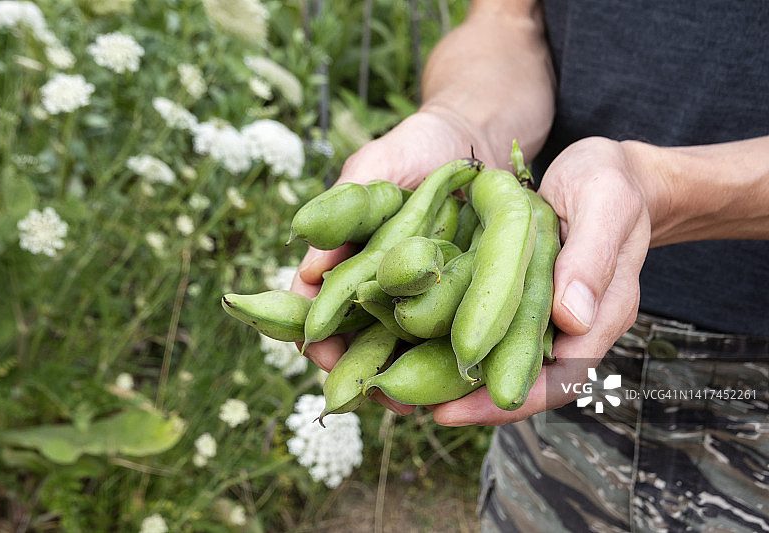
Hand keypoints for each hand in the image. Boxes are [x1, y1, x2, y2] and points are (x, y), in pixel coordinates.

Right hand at [290, 108, 493, 414]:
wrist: (478, 136)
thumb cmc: (417, 145)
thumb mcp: (375, 167)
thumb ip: (342, 208)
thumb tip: (308, 270)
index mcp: (353, 260)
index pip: (321, 307)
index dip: (315, 333)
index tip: (318, 353)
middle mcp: (384, 286)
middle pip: (360, 340)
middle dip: (358, 371)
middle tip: (365, 392)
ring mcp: (423, 296)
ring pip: (404, 349)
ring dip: (400, 378)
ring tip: (407, 399)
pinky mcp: (464, 299)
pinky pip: (452, 336)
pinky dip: (447, 360)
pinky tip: (452, 379)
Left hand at [432, 137, 653, 424]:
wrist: (608, 173)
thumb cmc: (609, 181)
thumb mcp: (604, 202)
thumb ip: (592, 256)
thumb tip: (573, 319)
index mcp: (603, 313)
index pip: (562, 378)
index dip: (510, 400)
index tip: (457, 410)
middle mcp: (575, 326)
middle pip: (529, 383)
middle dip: (476, 404)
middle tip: (421, 409)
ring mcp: (550, 317)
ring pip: (508, 364)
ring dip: (465, 381)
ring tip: (411, 387)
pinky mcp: (527, 301)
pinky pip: (496, 332)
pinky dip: (464, 343)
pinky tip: (423, 344)